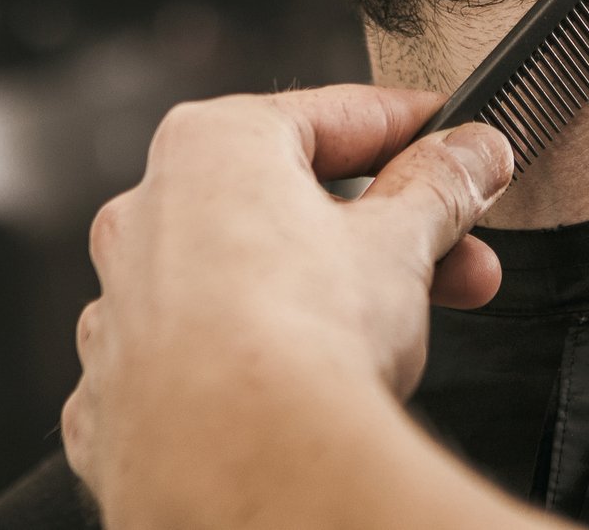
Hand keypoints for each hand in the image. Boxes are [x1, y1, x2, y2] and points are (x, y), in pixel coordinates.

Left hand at [64, 85, 512, 526]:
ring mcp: (123, 307)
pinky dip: (255, 355)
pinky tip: (313, 378)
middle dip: (390, 231)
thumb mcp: (404, 240)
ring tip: (404, 326)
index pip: (334, 116)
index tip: (454, 144)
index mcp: (210, 148)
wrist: (243, 474)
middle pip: (292, 201)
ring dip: (324, 292)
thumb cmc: (300, 340)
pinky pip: (200, 352)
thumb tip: (470, 155)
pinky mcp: (118, 391)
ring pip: (243, 275)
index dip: (411, 130)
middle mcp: (148, 215)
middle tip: (458, 252)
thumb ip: (442, 184)